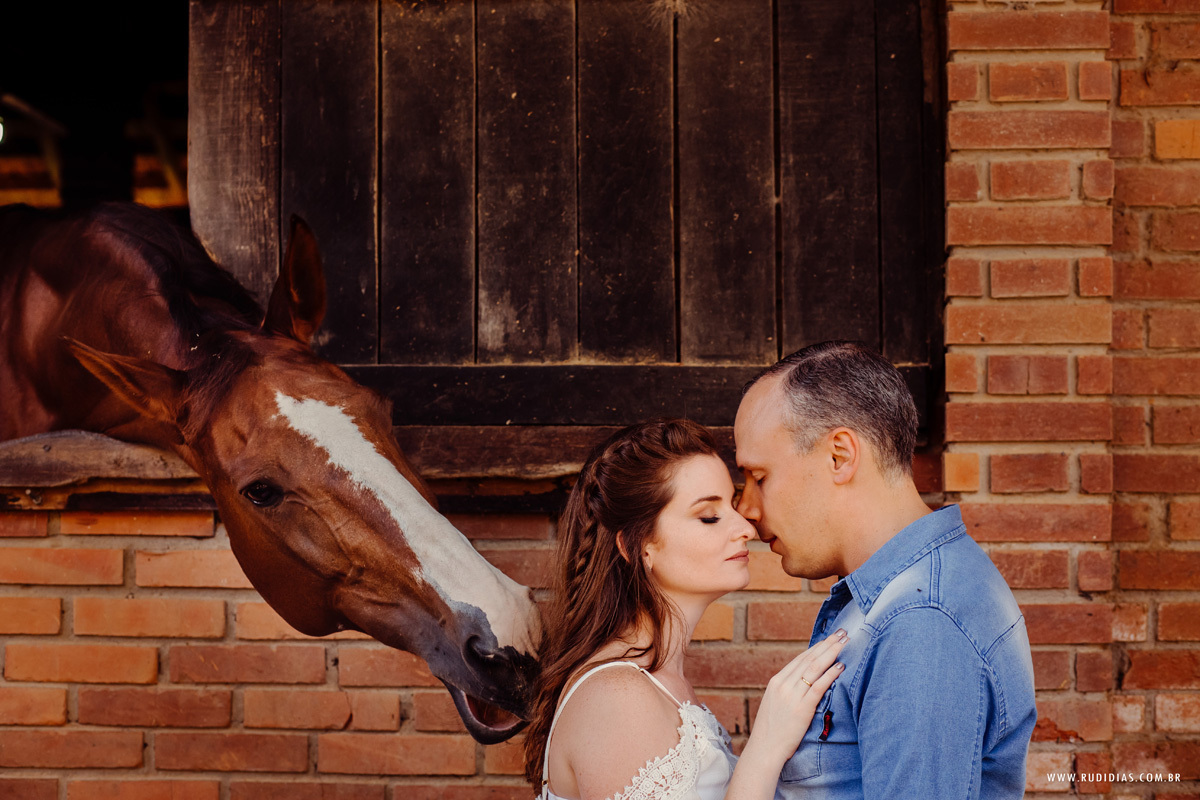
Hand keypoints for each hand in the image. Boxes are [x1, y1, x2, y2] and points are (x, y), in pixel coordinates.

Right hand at [748, 630, 847, 766]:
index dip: (817, 647)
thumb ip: (787, 691)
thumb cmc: (772, 731)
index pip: (800, 659)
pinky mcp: (802, 707)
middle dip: (827, 644)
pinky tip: (841, 665)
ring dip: (831, 652)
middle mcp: (783, 684)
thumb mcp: (775, 704)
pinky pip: (819, 686)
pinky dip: (831, 673)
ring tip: (845, 642)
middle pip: (808, 658)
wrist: (765, 749)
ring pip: (814, 667)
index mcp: (776, 681)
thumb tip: (803, 684)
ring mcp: (792, 695)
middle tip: (842, 633)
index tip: (829, 638)